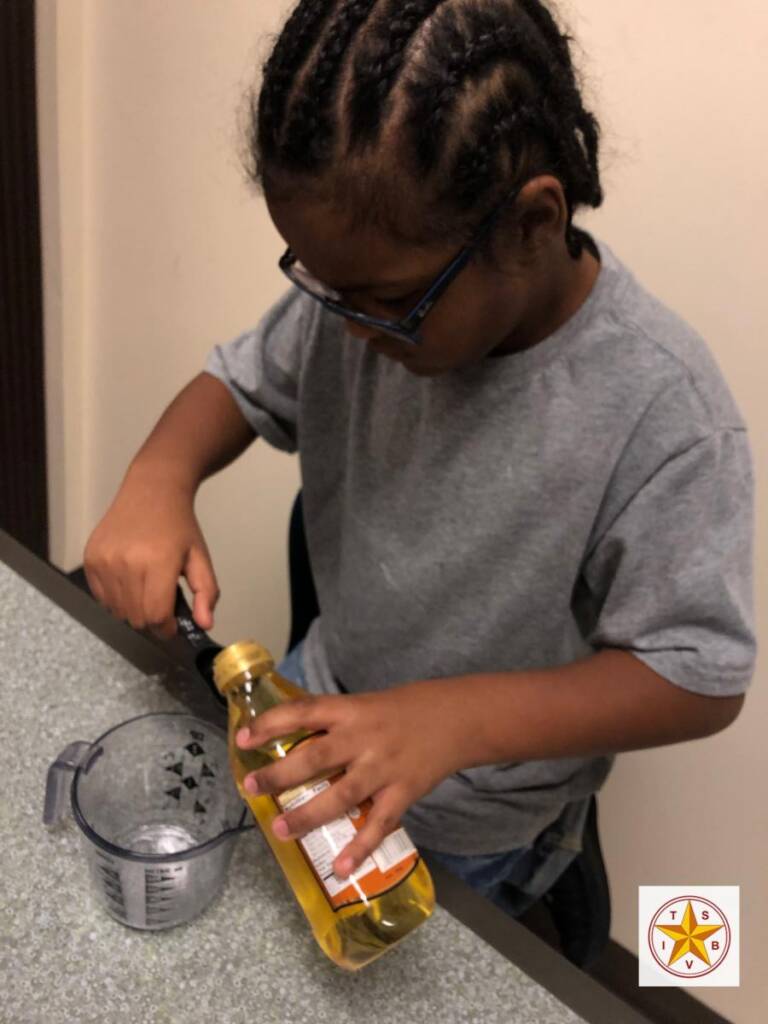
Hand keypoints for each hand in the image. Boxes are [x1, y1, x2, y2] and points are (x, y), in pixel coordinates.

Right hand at [84, 465, 218, 636]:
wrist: (151, 491)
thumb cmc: (178, 525)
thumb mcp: (200, 557)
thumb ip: (206, 593)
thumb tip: (205, 625)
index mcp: (158, 562)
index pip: (156, 616)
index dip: (166, 629)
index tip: (173, 625)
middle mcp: (126, 563)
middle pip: (136, 618)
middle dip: (152, 619)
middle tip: (162, 601)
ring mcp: (105, 561)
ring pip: (117, 611)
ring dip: (134, 609)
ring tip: (147, 587)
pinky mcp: (90, 559)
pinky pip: (101, 597)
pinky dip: (116, 598)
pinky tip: (130, 580)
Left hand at [236, 681, 463, 877]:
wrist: (458, 717)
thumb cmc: (405, 708)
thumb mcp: (365, 703)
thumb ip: (334, 723)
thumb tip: (290, 737)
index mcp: (351, 709)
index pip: (304, 712)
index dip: (271, 723)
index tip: (243, 739)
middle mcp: (364, 737)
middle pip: (316, 757)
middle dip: (280, 774)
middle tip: (250, 787)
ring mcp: (385, 767)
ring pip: (341, 794)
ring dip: (308, 815)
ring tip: (279, 829)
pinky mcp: (404, 792)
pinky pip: (379, 824)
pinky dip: (360, 848)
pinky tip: (340, 868)